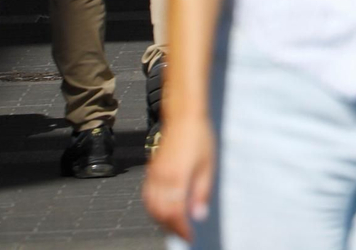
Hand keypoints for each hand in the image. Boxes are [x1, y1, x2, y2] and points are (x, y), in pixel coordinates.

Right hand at [142, 117, 214, 240]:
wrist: (183, 118)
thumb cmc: (199, 138)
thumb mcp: (208, 166)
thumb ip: (202, 192)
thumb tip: (199, 215)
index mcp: (177, 178)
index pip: (175, 212)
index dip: (181, 228)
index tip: (189, 237)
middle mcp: (162, 178)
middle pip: (160, 213)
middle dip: (171, 227)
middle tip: (183, 234)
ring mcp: (153, 175)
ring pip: (151, 206)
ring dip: (161, 219)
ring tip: (175, 226)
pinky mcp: (150, 172)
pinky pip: (147, 196)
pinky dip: (153, 208)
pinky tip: (163, 211)